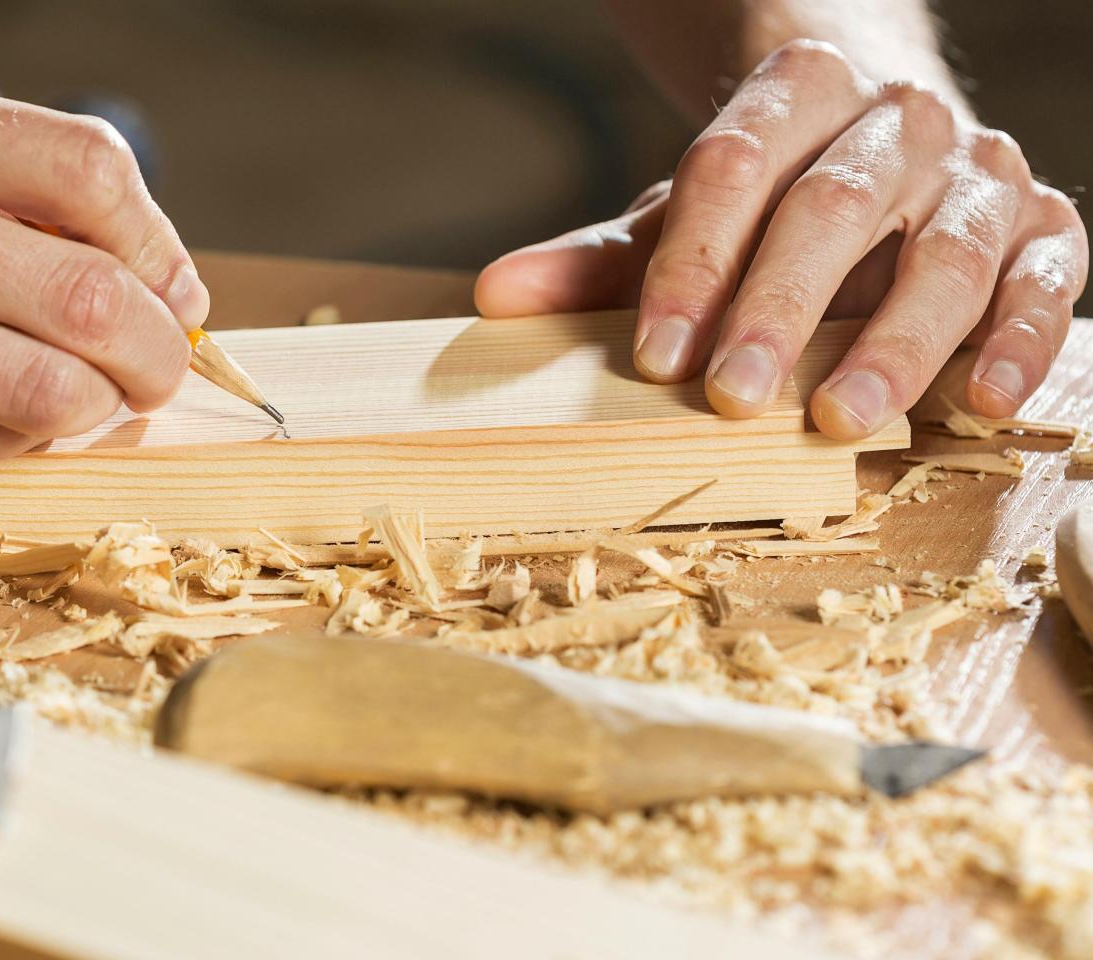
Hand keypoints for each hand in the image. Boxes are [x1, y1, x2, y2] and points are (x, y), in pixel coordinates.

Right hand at [0, 72, 206, 478]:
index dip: (160, 245)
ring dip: (101, 410)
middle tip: (158, 367)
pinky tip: (9, 420)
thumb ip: (1, 192)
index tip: (171, 291)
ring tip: (93, 401)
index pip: (91, 171)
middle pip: (91, 295)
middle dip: (156, 351)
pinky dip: (25, 442)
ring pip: (50, 392)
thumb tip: (157, 278)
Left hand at [474, 40, 1087, 438]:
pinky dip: (1025, 340)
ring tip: (840, 418)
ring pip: (944, 251)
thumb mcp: (685, 213)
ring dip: (893, 342)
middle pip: (830, 209)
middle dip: (776, 310)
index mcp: (797, 89)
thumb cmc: (772, 192)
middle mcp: (895, 120)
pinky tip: (982, 400)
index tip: (655, 355)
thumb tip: (498, 295)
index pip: (731, 168)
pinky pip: (1049, 281)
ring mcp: (978, 171)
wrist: (885, 129)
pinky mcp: (1043, 226)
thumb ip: (604, 258)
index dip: (691, 265)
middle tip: (729, 398)